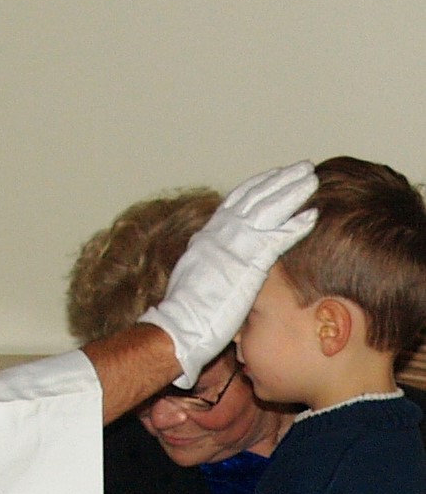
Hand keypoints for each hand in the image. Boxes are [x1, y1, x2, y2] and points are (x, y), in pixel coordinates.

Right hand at [139, 161, 316, 384]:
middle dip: (281, 180)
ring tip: (311, 180)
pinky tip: (312, 216)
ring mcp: (235, 246)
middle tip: (302, 168)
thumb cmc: (186, 309)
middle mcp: (221, 232)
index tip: (276, 175)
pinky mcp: (250, 263)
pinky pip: (278, 238)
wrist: (181, 325)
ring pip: (269, 209)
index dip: (258, 185)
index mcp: (208, 234)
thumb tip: (221, 258)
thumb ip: (212, 257)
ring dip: (292, 193)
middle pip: (256, 197)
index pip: (236, 200)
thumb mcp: (195, 272)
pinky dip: (296, 225)